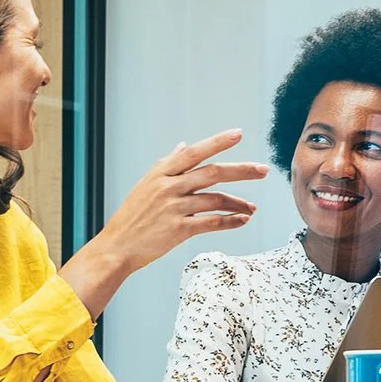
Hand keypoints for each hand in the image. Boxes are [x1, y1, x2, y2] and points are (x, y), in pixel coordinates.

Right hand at [62, 130, 266, 314]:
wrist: (117, 247)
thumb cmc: (132, 217)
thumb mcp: (145, 185)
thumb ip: (167, 164)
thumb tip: (182, 146)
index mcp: (161, 172)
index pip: (194, 152)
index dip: (217, 142)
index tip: (238, 134)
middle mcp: (168, 187)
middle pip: (212, 173)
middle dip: (241, 170)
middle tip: (263, 170)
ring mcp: (173, 208)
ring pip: (216, 199)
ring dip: (238, 203)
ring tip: (252, 208)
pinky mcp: (178, 229)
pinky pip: (212, 222)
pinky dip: (230, 221)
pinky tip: (242, 220)